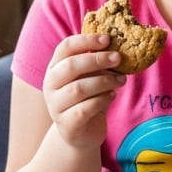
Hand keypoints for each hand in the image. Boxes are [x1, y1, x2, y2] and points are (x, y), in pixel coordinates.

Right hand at [42, 34, 126, 149]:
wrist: (82, 133)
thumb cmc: (88, 99)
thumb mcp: (91, 77)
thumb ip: (97, 63)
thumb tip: (117, 46)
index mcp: (55, 68)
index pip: (65, 47)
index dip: (86, 41)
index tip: (107, 39)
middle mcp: (51, 85)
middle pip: (71, 66)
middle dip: (97, 59)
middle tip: (118, 58)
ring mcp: (56, 106)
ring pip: (79, 88)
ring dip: (104, 81)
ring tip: (121, 80)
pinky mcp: (67, 124)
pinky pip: (85, 109)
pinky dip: (102, 100)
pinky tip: (112, 96)